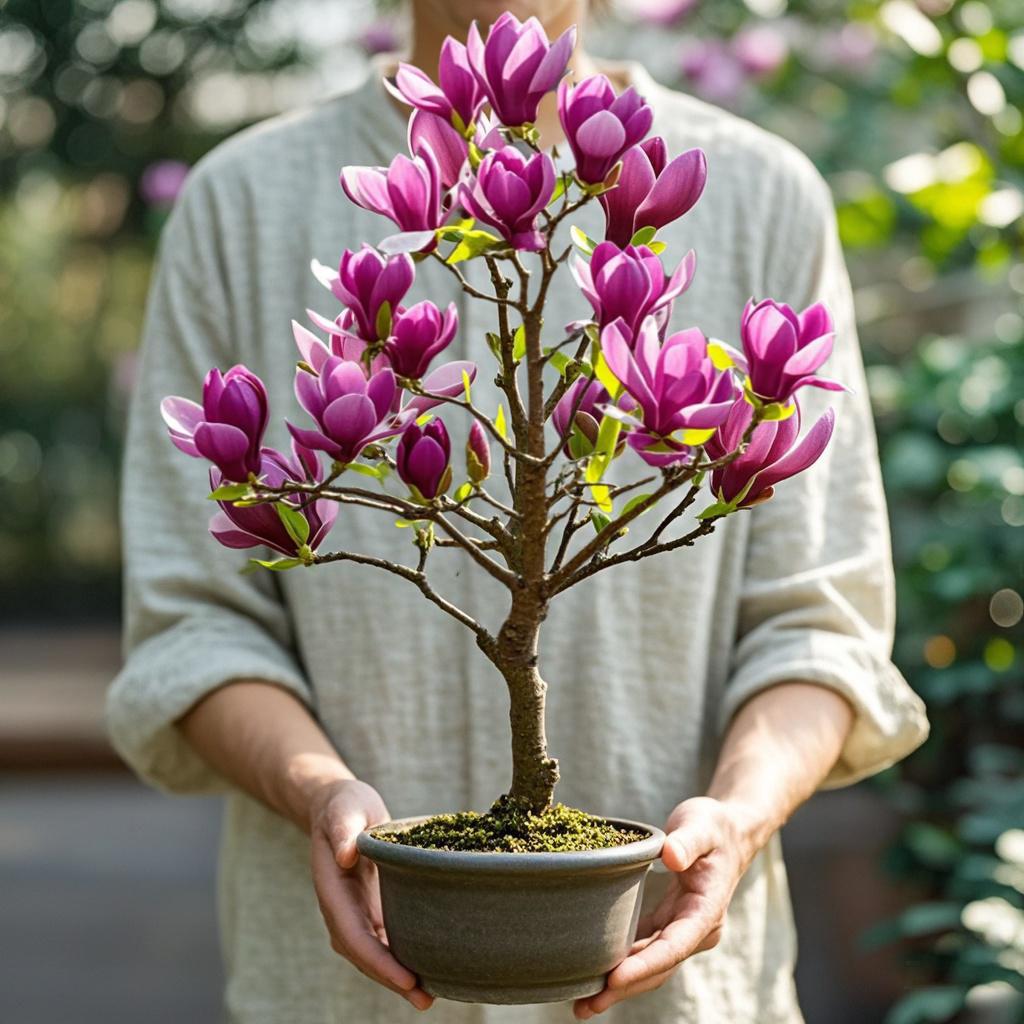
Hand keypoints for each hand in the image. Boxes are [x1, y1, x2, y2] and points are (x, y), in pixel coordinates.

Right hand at [309, 778, 433, 1011]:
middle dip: (391, 979)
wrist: (338, 806)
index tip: (405, 978)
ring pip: (373, 953)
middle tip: (425, 999)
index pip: (353, 935)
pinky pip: (383, 939)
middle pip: (364, 954)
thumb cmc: (344, 805)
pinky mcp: (369, 908)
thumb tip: (345, 855)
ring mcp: (354, 912)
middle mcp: (341, 908)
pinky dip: (400, 955)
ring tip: (431, 994)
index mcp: (332, 889)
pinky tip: (426, 966)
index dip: (378, 960)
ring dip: (397, 975)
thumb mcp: (345, 809)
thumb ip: (343, 831)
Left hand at [573, 797, 754, 1018]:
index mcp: (706, 911)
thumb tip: (670, 857)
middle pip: (659, 967)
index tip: (615, 978)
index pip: (674, 946)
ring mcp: (682, 930)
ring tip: (582, 1003)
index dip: (645, 965)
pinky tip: (594, 973)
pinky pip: (644, 950)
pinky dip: (622, 963)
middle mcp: (696, 929)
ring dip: (619, 984)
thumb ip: (687, 842)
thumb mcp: (702, 826)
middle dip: (624, 988)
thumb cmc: (714, 827)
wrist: (728, 832)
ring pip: (650, 966)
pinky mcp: (668, 924)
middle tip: (587, 1005)